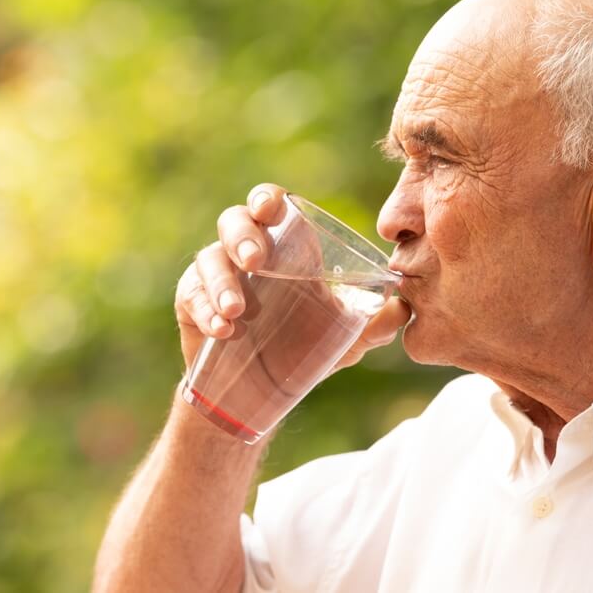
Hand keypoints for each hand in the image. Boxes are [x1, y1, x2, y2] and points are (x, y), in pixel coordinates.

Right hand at [174, 184, 411, 372]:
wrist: (259, 392)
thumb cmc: (300, 348)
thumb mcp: (341, 338)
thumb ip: (371, 324)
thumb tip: (401, 309)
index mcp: (282, 245)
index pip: (271, 205)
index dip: (268, 199)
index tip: (272, 210)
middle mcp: (245, 251)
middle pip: (234, 221)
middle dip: (243, 235)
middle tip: (256, 260)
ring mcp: (215, 276)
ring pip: (209, 259)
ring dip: (221, 281)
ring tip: (236, 311)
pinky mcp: (191, 302)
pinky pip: (191, 296)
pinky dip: (206, 311)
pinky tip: (223, 331)